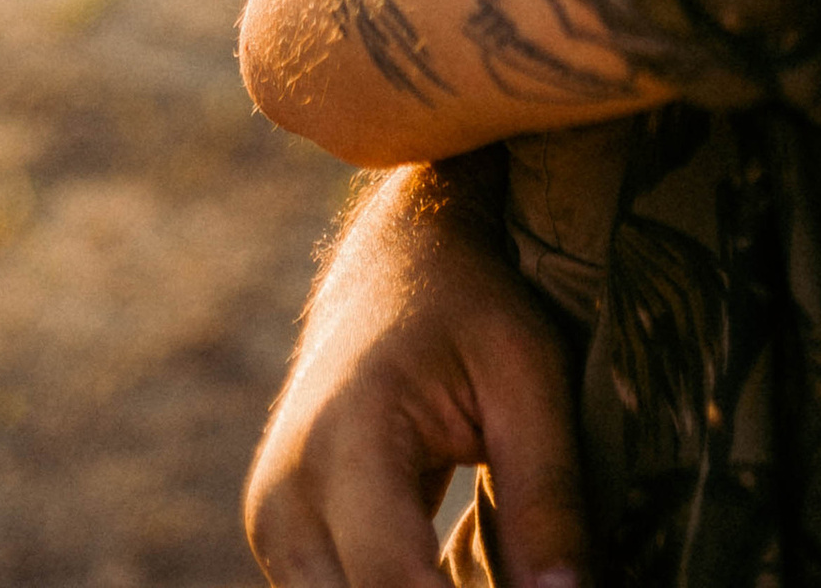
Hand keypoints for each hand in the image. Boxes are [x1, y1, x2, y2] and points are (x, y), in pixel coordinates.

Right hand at [245, 158, 589, 587]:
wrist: (394, 263)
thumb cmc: (472, 306)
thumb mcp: (529, 378)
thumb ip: (547, 499)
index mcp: (345, 444)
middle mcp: (286, 498)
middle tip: (518, 573)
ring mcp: (273, 527)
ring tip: (494, 566)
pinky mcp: (282, 543)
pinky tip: (457, 573)